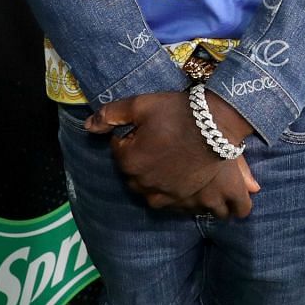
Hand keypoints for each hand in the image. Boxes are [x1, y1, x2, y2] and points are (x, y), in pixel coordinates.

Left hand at [86, 91, 260, 216]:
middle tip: (157, 140)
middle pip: (131, 171)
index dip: (130, 135)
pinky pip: (165, 200)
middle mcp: (141, 181)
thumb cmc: (178, 112)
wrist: (216, 127)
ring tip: (164, 160)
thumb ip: (111, 114)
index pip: (118, 148)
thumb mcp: (141, 105)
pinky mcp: (182, 198)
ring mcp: (163, 193)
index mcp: (128, 159)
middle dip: (138, 157)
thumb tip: (88, 125)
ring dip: (150, 176)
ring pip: (146, 188)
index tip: (145, 127)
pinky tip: (174, 177)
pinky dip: (165, 190)